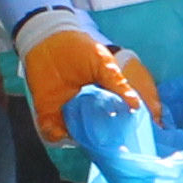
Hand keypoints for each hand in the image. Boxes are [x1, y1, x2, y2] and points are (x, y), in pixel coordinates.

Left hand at [22, 18, 153, 137]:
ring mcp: (67, 112)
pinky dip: (55, 134)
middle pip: (95, 132)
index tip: (126, 137)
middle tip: (104, 142)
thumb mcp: (104, 63)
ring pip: (75, 135)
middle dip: (99, 140)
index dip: (121, 129)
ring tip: (81, 136)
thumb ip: (118, 83)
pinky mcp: (48, 112)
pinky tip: (60, 130)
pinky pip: (52, 131)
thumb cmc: (80, 49)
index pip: (115, 118)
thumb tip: (135, 104)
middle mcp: (87, 108)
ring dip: (77, 138)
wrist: (47, 39)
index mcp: (103, 97)